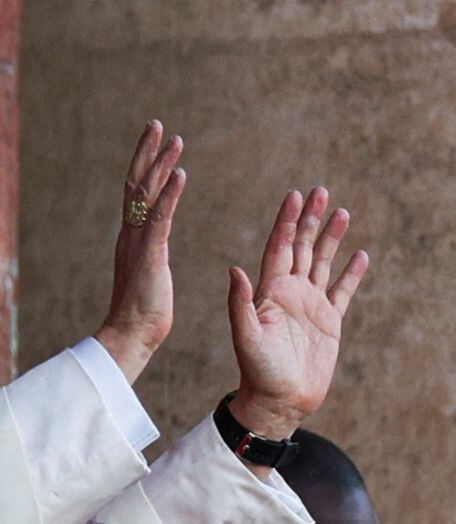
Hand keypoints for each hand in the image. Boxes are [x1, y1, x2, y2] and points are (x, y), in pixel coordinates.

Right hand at [95, 120, 186, 383]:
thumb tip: (151, 250)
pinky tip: (181, 173)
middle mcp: (130, 234)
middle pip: (136, 184)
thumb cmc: (141, 313)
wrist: (129, 336)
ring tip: (175, 139)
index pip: (135, 194)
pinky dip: (170, 193)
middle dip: (147, 152)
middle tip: (157, 124)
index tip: (154, 143)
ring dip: (161, 165)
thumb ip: (148, 256)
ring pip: (146, 195)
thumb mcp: (146, 275)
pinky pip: (160, 218)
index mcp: (131, 239)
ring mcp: (138, 243)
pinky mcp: (149, 255)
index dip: (144, 166)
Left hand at [227, 187, 368, 440]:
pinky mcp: (329, 321)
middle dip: (310, 220)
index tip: (294, 196)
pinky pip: (343, 291)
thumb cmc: (257, 371)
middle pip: (302, 247)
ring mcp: (310, 305)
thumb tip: (234, 269)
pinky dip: (352, 273)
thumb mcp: (245, 336)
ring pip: (323, 263)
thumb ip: (240, 303)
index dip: (287, 222)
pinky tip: (360, 254)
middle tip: (320, 191)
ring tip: (342, 212)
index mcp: (269, 290)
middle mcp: (289, 292)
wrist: (278, 400)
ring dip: (331, 238)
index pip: (279, 247)